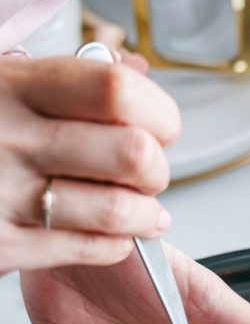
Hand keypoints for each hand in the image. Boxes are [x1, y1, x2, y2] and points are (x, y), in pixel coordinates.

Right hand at [0, 55, 178, 273]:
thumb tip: (136, 74)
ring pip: (117, 210)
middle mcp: (10, 138)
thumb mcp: (0, 85)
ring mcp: (4, 195)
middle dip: (156, 169)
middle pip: (130, 153)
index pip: (114, 90)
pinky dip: (116, 245)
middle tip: (150, 173)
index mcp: (12, 86)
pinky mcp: (2, 246)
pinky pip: (88, 249)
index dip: (156, 110)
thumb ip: (65, 79)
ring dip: (145, 215)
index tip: (160, 125)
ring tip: (146, 213)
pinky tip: (116, 236)